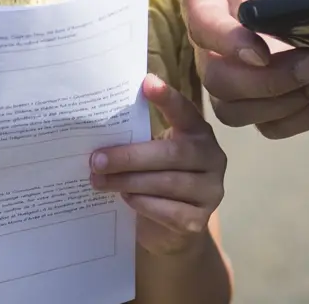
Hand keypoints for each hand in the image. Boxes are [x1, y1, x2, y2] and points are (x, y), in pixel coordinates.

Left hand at [90, 75, 226, 255]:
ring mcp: (210, 190)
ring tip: (100, 181)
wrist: (173, 227)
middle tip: (96, 160)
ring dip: (128, 181)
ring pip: (167, 183)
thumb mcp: (153, 153)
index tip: (147, 82)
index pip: (184, 111)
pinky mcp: (199, 220)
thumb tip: (97, 131)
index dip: (167, 98)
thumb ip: (140, 139)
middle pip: (170, 154)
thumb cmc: (157, 179)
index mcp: (198, 133)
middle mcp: (212, 158)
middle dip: (129, 157)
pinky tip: (125, 198)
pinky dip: (142, 203)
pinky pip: (168, 210)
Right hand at [182, 0, 308, 137]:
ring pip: (235, 112)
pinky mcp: (257, 88)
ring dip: (282, 105)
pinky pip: (266, 124)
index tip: (262, 51)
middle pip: (215, 81)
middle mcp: (208, 34)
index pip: (199, 22)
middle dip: (265, 83)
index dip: (225, 43)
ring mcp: (230, 66)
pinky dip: (299, 119)